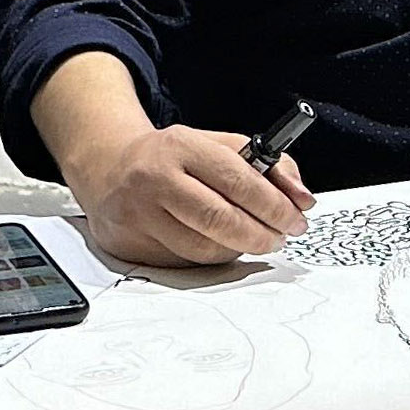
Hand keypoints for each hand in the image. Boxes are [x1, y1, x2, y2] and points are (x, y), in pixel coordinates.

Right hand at [63, 123, 312, 268]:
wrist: (108, 167)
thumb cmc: (172, 158)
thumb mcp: (217, 145)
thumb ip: (268, 165)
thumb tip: (302, 198)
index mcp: (181, 146)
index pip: (239, 180)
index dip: (275, 205)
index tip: (296, 218)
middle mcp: (154, 179)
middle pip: (221, 220)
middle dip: (262, 234)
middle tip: (280, 237)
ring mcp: (138, 214)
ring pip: (204, 249)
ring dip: (237, 250)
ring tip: (250, 239)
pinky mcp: (128, 244)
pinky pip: (183, 263)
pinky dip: (209, 258)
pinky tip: (216, 244)